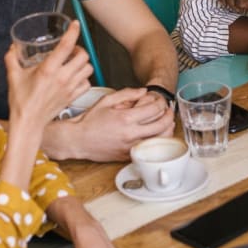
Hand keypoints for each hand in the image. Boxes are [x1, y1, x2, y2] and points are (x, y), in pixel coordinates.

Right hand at [5, 21, 91, 131]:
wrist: (28, 123)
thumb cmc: (21, 102)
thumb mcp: (13, 76)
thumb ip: (12, 59)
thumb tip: (12, 47)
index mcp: (48, 69)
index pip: (67, 45)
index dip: (73, 32)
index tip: (75, 24)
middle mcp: (63, 77)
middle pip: (83, 56)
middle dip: (79, 49)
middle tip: (72, 49)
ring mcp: (70, 88)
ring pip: (88, 69)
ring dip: (83, 63)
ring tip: (74, 62)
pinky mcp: (73, 97)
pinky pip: (87, 83)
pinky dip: (84, 78)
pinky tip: (75, 77)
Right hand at [45, 87, 175, 161]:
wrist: (77, 140)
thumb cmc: (89, 121)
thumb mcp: (106, 101)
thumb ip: (127, 93)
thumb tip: (143, 91)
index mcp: (126, 118)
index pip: (154, 109)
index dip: (161, 103)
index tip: (161, 101)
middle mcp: (130, 133)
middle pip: (162, 125)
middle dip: (169, 115)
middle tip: (170, 111)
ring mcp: (130, 146)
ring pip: (159, 140)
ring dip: (168, 130)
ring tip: (168, 123)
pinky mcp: (128, 156)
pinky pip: (149, 149)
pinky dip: (157, 142)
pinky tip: (157, 136)